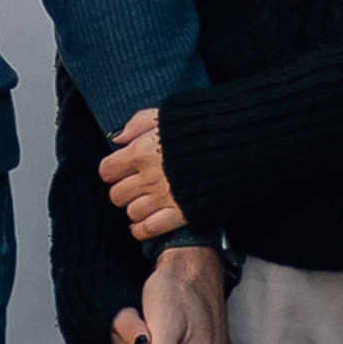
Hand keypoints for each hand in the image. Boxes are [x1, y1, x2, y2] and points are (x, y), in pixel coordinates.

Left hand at [99, 107, 187, 244]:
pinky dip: (142, 229)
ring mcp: (163, 198)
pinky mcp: (179, 214)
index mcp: (142, 151)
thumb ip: (138, 123)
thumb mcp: (165, 114)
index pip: (107, 170)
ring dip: (136, 207)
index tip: (121, 168)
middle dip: (123, 189)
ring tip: (146, 199)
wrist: (235, 144)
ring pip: (131, 212)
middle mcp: (148, 177)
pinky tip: (145, 222)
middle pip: (116, 195)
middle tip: (135, 184)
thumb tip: (118, 139)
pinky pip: (149, 229)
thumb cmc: (200, 125)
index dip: (113, 169)